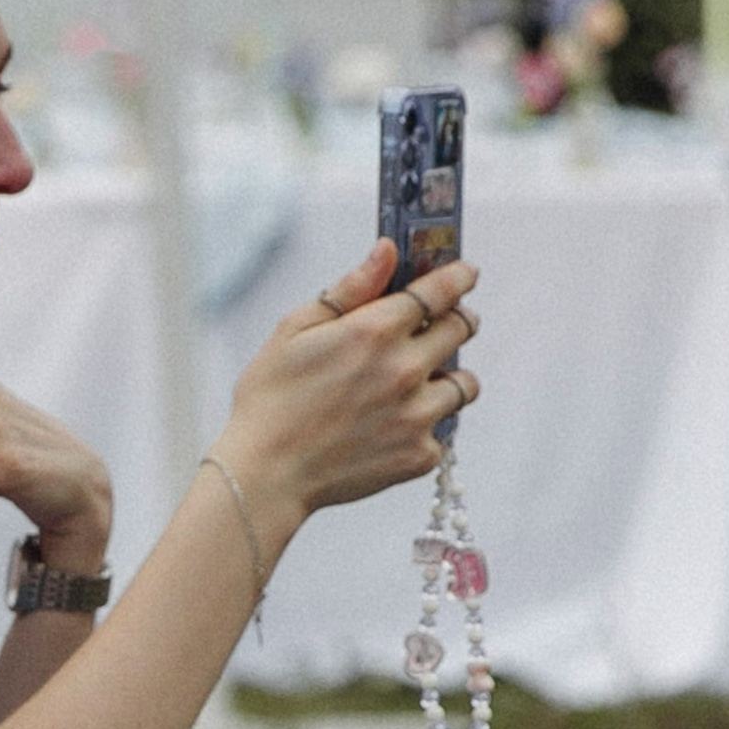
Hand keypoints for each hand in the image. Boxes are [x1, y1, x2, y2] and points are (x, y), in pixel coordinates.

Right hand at [211, 240, 479, 537]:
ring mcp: (416, 415)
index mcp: (375, 330)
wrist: (264, 478)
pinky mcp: (418, 455)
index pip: (442, 289)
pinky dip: (425, 429)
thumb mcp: (295, 331)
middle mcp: (405, 369)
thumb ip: (350, 289)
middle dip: (456, 321)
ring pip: (464, 384)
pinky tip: (393, 430)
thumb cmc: (269, 402)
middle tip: (441, 329)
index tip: (465, 275)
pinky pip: (442, 433)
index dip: (459, 277)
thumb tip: (387, 251)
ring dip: (448, 378)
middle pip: (462, 329)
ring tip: (419, 386)